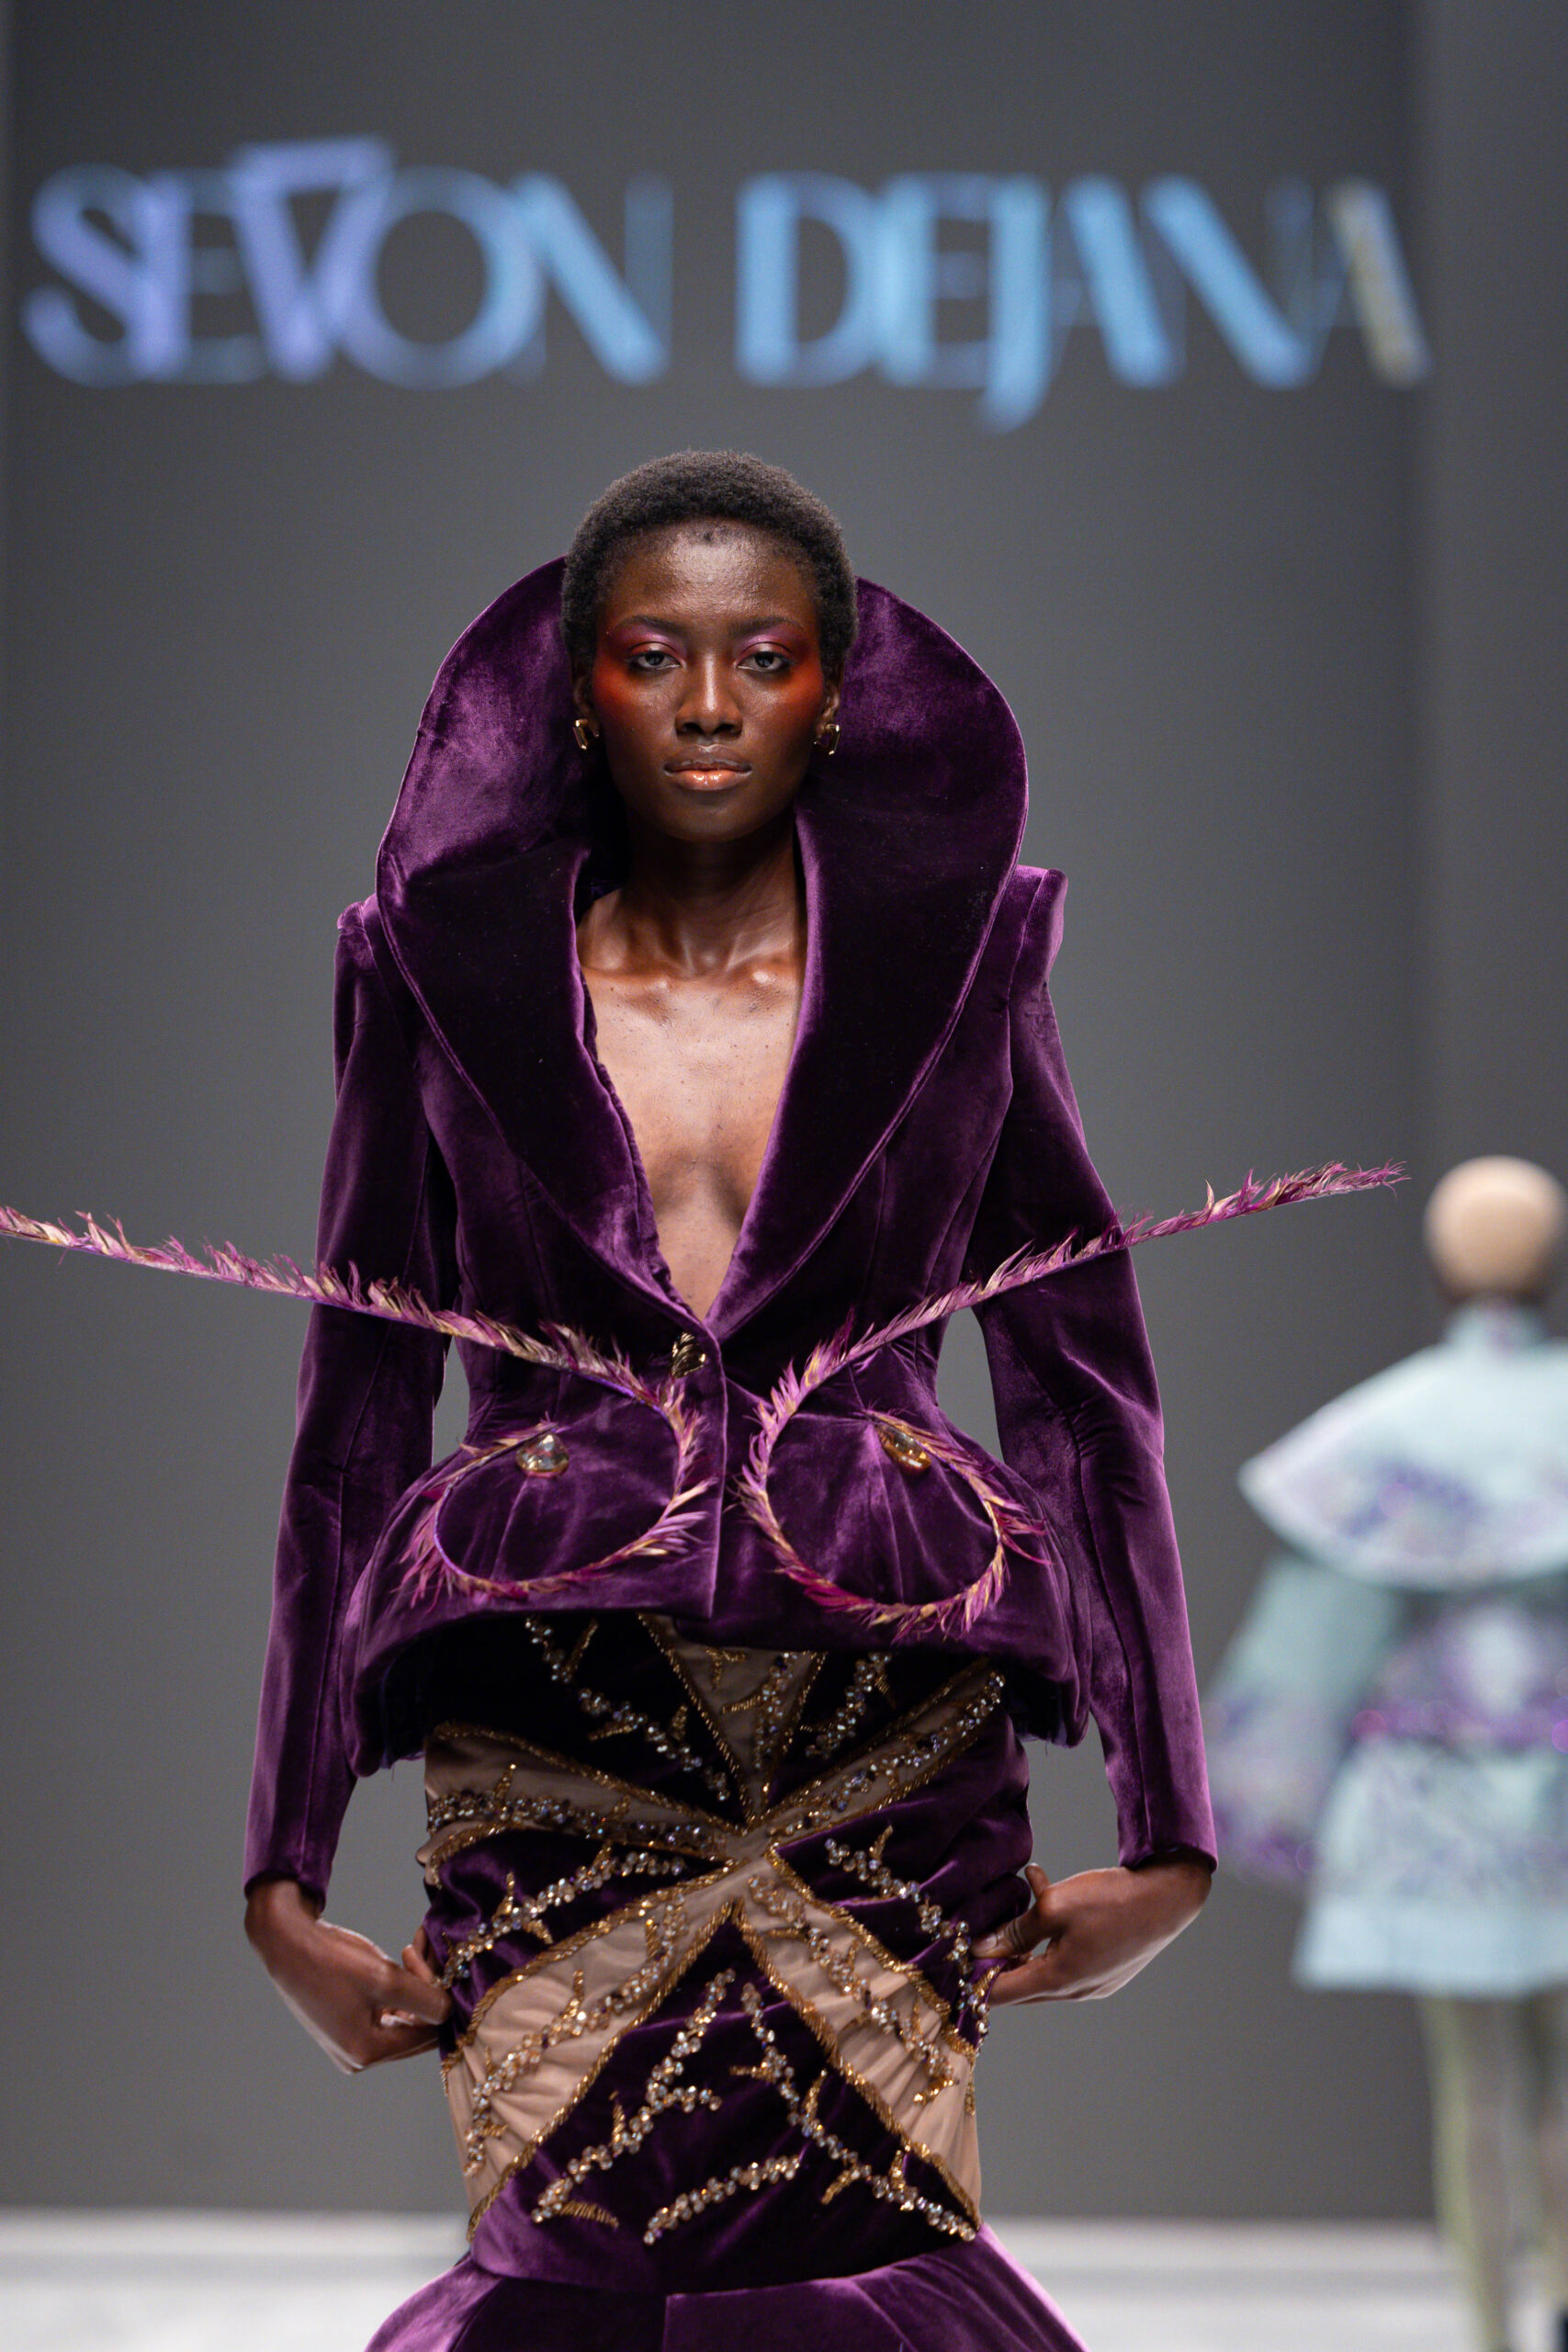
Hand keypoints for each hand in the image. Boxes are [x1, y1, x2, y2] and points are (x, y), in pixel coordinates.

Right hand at [244, 1877, 451, 2071]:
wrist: (286, 1941)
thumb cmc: (331, 1961)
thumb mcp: (385, 1979)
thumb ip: (424, 2000)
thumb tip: (449, 2013)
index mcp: (365, 2053)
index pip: (425, 2036)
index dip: (436, 1999)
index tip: (433, 1963)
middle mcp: (356, 2057)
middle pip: (413, 2029)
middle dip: (425, 1992)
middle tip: (420, 1954)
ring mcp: (348, 2042)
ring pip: (402, 2017)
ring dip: (413, 1986)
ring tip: (411, 1952)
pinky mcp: (344, 2024)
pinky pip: (385, 2012)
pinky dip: (397, 1988)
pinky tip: (401, 1960)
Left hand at [974, 1856, 1210, 2003]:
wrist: (1168, 1896)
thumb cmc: (1111, 1900)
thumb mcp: (1055, 1908)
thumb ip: (1016, 1931)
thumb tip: (981, 1949)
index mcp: (1060, 1981)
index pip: (1003, 1994)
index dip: (975, 1980)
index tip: (953, 1961)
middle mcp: (1076, 1991)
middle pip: (1022, 1984)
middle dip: (996, 1960)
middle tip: (976, 1932)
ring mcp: (1095, 1982)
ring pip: (1043, 1966)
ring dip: (1023, 1941)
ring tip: (1012, 1906)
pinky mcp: (1107, 1967)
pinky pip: (1066, 1955)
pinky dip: (1050, 1933)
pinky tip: (1042, 1889)